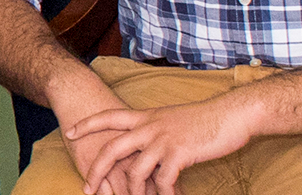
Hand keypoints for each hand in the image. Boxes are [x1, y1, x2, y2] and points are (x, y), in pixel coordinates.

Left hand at [63, 97, 255, 194]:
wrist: (231, 114)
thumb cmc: (204, 119)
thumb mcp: (171, 120)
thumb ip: (153, 131)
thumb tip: (143, 147)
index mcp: (146, 117)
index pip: (109, 116)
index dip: (88, 124)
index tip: (70, 132)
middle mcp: (150, 127)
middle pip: (112, 149)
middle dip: (96, 170)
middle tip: (88, 187)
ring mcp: (163, 140)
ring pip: (135, 171)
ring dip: (134, 192)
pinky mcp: (179, 154)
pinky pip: (162, 182)